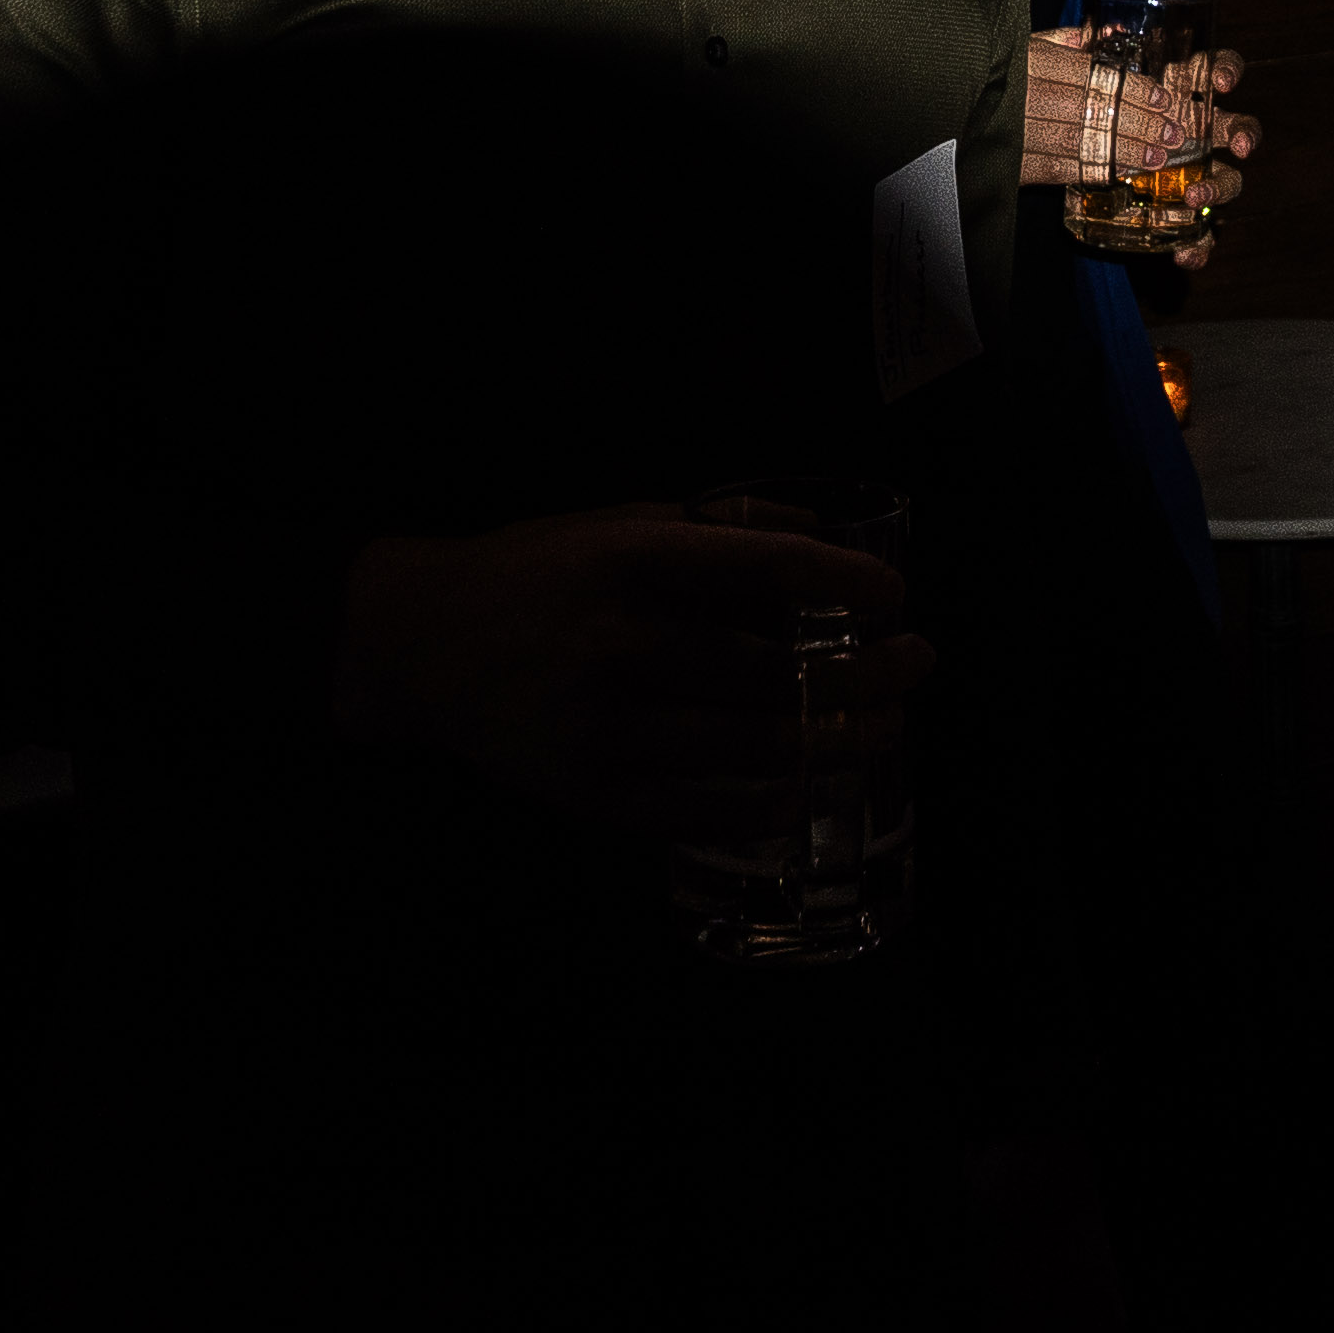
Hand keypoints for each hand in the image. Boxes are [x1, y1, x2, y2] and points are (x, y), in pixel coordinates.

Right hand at [334, 506, 925, 845]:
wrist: (419, 642)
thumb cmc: (536, 573)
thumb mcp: (620, 522)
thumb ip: (720, 523)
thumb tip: (820, 525)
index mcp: (632, 561)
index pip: (763, 568)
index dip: (841, 583)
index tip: (895, 596)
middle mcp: (621, 642)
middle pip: (773, 671)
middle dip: (863, 674)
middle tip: (914, 667)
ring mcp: (604, 725)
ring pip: (749, 746)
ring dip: (832, 742)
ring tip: (882, 729)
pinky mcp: (587, 791)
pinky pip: (698, 809)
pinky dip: (762, 804)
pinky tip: (802, 791)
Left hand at [1018, 30, 1255, 266]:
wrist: (1075, 157)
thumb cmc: (1093, 112)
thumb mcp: (1086, 86)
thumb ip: (1087, 60)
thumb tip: (1083, 36)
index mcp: (1180, 91)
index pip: (1216, 70)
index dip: (1227, 71)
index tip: (1221, 82)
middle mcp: (1197, 130)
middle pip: (1237, 126)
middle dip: (1242, 133)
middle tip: (1232, 144)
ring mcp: (1194, 172)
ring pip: (1228, 180)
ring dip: (1220, 189)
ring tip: (1195, 198)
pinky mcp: (1179, 212)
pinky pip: (1200, 232)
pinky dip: (1197, 245)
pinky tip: (1184, 254)